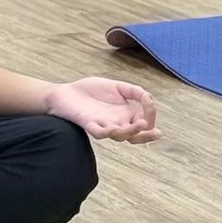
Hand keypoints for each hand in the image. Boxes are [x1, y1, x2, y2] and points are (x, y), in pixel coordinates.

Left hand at [46, 76, 161, 141]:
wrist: (64, 93)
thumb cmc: (89, 91)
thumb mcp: (117, 86)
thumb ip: (134, 91)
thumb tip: (149, 97)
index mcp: (125, 115)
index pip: (144, 121)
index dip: (150, 114)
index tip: (148, 101)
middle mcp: (117, 123)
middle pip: (135, 136)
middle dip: (147, 135)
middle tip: (157, 133)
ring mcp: (104, 125)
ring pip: (120, 136)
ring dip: (131, 132)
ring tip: (141, 124)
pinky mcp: (89, 124)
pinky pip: (100, 133)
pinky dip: (108, 132)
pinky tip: (116, 127)